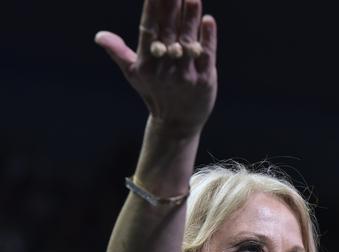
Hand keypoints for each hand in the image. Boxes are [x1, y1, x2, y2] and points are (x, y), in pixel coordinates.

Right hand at [94, 0, 216, 133]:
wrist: (177, 124)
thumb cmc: (155, 94)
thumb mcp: (135, 74)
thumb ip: (119, 52)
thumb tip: (99, 36)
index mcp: (147, 62)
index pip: (148, 29)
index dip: (152, 9)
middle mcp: (165, 68)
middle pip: (168, 31)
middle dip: (172, 7)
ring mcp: (186, 74)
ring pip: (188, 41)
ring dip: (190, 18)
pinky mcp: (205, 81)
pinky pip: (206, 56)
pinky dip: (208, 39)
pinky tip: (209, 21)